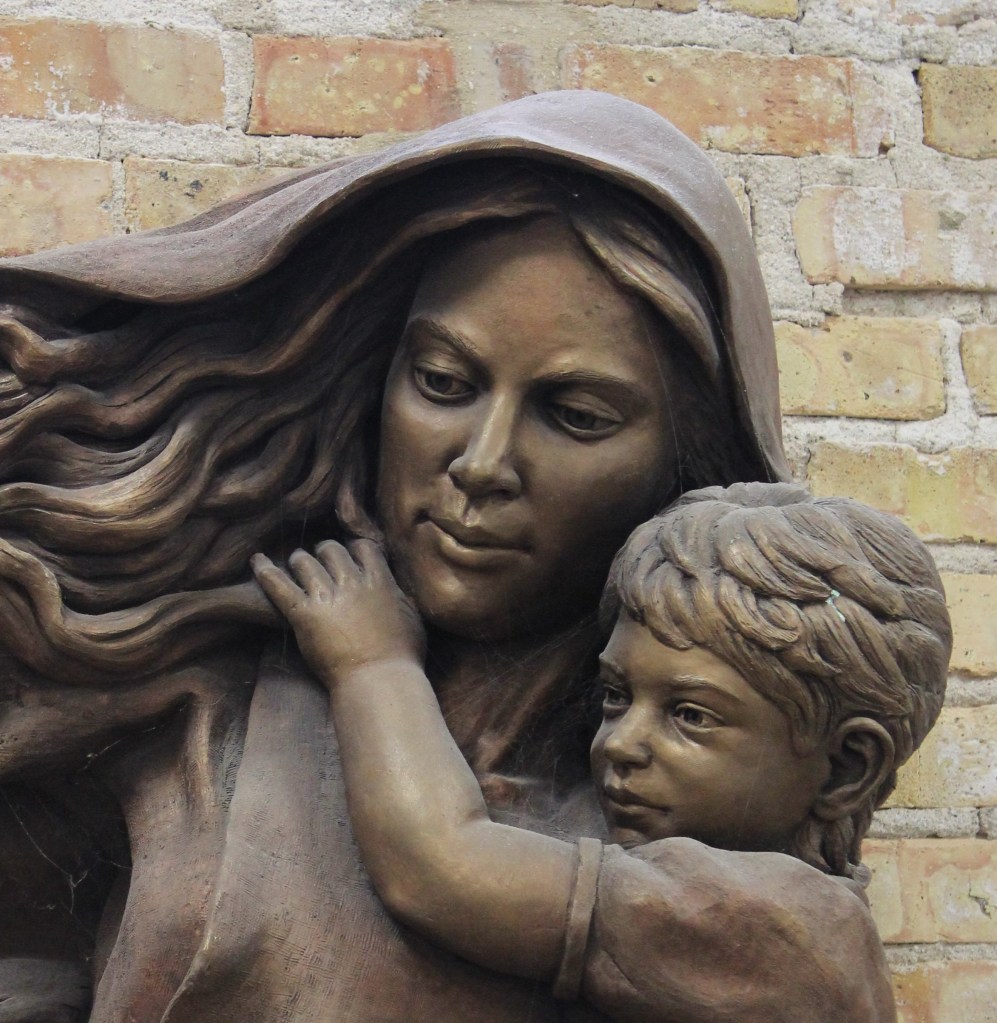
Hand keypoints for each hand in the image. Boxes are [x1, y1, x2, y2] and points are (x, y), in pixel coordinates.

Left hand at [251, 539, 425, 688]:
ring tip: (296, 562)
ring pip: (305, 562)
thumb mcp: (412, 619)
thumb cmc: (402, 657)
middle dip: (325, 552)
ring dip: (300, 560)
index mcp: (380, 582)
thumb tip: (397, 591)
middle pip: (331, 550)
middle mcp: (352, 583)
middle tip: (320, 559)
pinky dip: (265, 571)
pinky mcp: (303, 615)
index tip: (351, 556)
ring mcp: (326, 597)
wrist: (379, 680)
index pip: (363, 548)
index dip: (354, 549)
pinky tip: (257, 561)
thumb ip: (400, 599)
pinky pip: (278, 585)